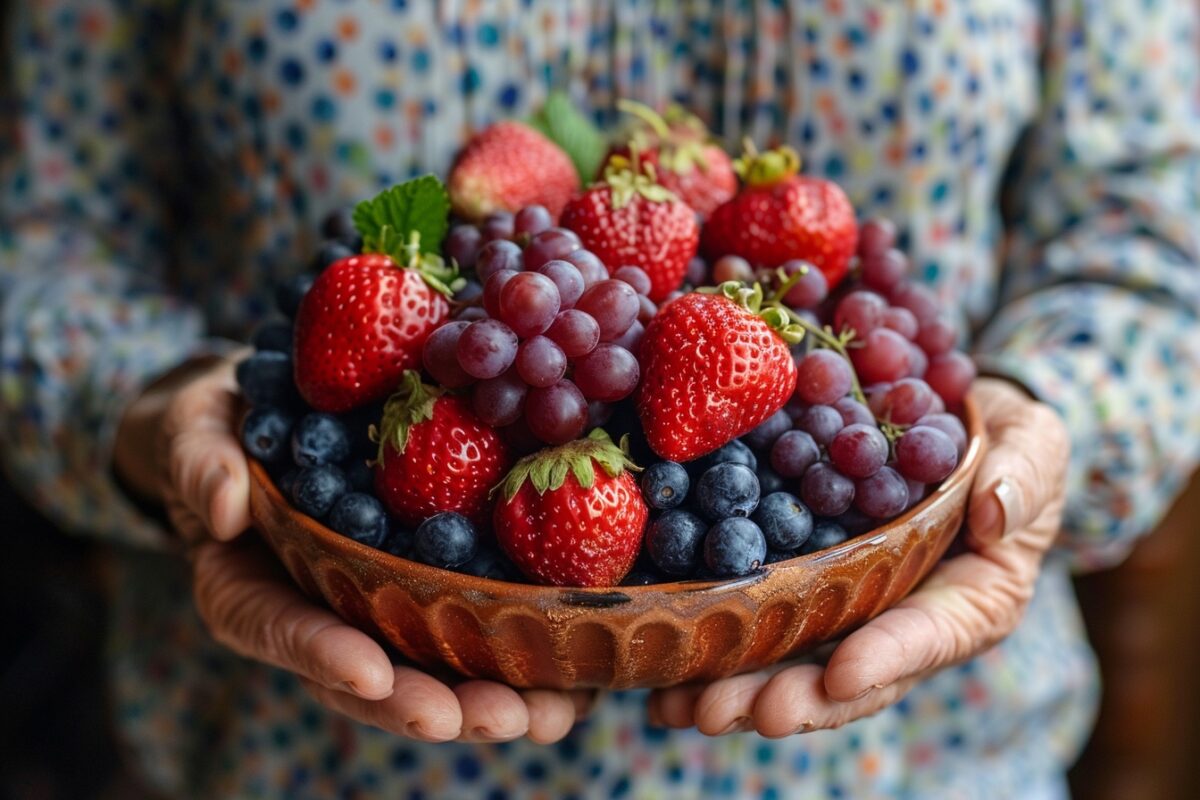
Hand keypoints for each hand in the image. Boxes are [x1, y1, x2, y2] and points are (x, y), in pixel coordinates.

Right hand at [116, 356, 590, 743]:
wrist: (268, 415)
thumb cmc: (221, 429)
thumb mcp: (195, 433)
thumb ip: (199, 464)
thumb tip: (223, 507)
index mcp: (251, 593)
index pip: (283, 632)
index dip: (326, 656)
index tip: (374, 674)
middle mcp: (319, 615)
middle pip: (373, 677)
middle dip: (434, 704)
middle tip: (496, 717)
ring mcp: (374, 609)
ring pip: (433, 668)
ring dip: (496, 695)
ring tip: (555, 712)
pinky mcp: (425, 587)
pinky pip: (471, 625)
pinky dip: (524, 650)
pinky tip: (578, 665)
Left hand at [647, 377, 1068, 735]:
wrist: (948, 422)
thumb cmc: (1004, 441)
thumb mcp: (1032, 445)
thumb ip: (1024, 477)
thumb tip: (995, 513)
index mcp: (968, 600)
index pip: (929, 637)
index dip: (889, 657)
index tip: (844, 674)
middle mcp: (901, 620)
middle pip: (845, 674)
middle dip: (787, 699)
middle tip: (727, 712)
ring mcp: (847, 610)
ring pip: (792, 664)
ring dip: (735, 690)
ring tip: (679, 706)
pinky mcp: (802, 586)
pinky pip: (757, 624)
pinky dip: (710, 650)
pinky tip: (659, 670)